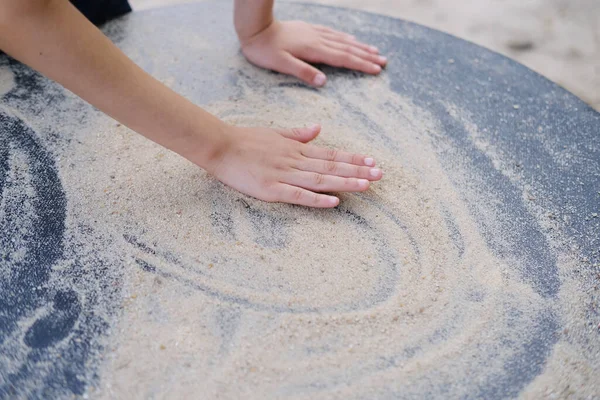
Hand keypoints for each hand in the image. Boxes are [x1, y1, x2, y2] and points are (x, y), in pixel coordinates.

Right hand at [207, 124, 382, 207]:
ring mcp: (284, 175)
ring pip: (320, 179)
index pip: (331, 154)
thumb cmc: (245, 140)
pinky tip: (334, 202)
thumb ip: (298, 133)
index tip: (373, 161)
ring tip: (366, 185)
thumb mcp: (275, 133)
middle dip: (358, 171)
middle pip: (331, 167)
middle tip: (380, 174)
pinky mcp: (271, 189)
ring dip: (345, 182)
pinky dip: (317, 199)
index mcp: (296, 149)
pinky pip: (298, 195)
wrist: (220, 145)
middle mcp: (295, 161)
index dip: (353, 158)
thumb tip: (318, 128)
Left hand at [238, 20, 386, 86]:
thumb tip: (323, 82)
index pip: (343, 59)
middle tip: (384, 61)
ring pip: (343, 40)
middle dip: (367, 56)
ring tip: (375, 51)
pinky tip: (351, 39)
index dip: (361, 65)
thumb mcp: (281, 64)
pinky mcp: (308, 29)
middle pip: (348, 49)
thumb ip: (302, 72)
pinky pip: (332, 33)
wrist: (255, 28)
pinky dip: (345, 38)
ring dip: (360, 46)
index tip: (377, 70)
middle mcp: (318, 40)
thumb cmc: (265, 50)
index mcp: (313, 50)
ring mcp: (314, 33)